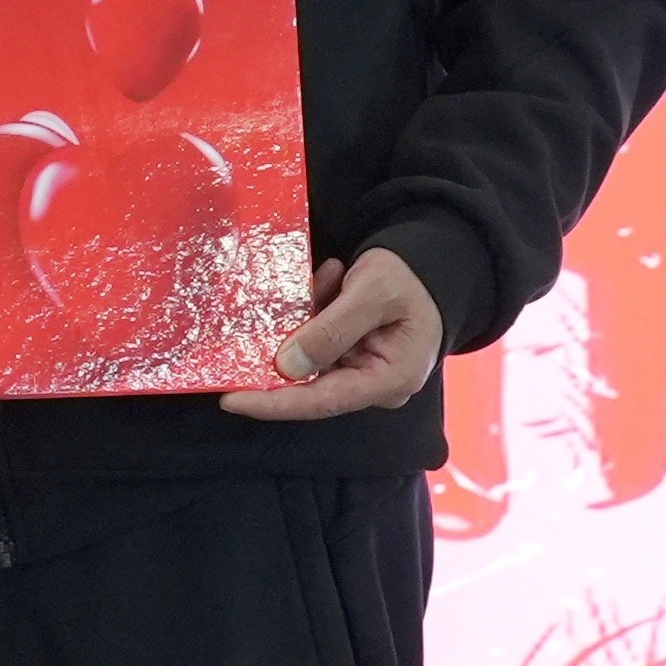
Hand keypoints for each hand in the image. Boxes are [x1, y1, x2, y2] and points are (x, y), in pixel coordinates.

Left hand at [223, 240, 445, 420]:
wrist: (433, 263)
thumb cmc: (411, 277)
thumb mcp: (373, 293)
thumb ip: (332, 329)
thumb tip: (287, 365)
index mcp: (390, 379)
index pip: (322, 401)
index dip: (273, 402)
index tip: (231, 399)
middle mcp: (375, 385)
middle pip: (311, 383)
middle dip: (282, 350)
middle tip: (262, 319)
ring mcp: (363, 372)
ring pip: (310, 358)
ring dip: (303, 320)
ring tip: (326, 279)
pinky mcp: (352, 356)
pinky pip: (317, 343)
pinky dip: (314, 312)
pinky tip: (329, 280)